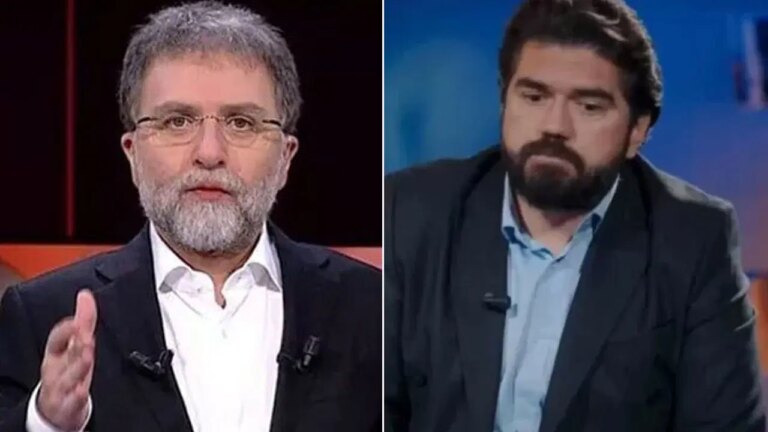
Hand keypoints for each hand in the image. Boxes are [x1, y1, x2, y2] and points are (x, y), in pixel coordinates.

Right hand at [37, 290, 96, 429]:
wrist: (55, 407)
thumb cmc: (66, 371)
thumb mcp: (74, 344)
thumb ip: (84, 319)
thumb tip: (86, 295)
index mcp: (56, 353)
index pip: (57, 338)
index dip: (65, 329)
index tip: (76, 320)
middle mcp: (55, 369)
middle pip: (65, 356)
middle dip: (75, 345)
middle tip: (86, 336)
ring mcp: (60, 387)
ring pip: (68, 377)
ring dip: (77, 366)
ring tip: (87, 356)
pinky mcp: (67, 405)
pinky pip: (71, 401)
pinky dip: (75, 396)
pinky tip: (81, 391)